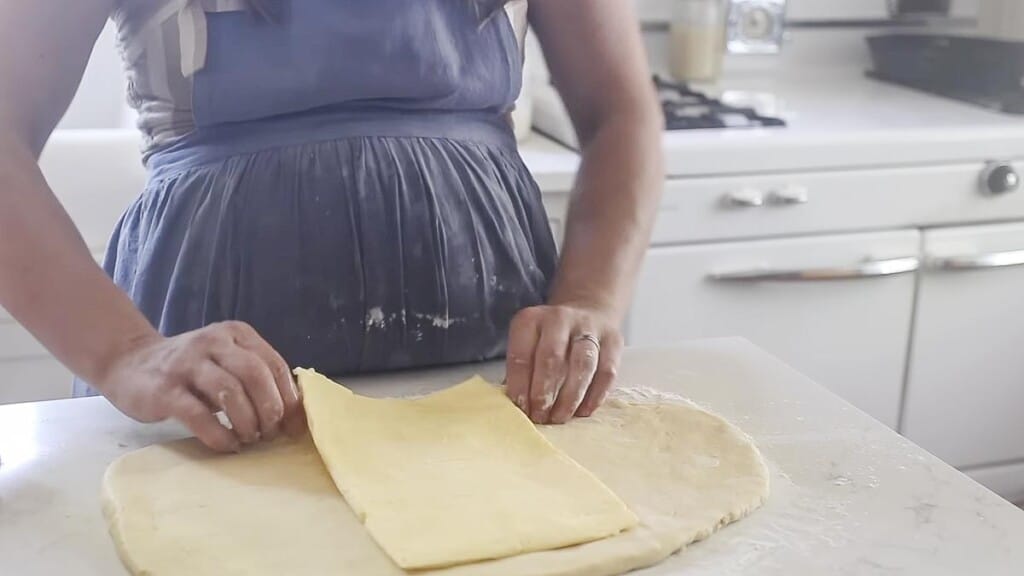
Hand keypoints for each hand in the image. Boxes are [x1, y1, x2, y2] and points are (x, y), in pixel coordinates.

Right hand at [96, 321, 304, 451]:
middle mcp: (213, 342)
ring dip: (247, 422)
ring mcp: (187, 364)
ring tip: (249, 439)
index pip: (275, 364)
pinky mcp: (165, 390)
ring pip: (230, 392)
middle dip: (270, 409)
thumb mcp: (226, 362)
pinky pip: (199, 415)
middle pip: (256, 375)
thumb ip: (256, 378)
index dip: (289, 398)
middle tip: (270, 433)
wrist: (129, 363)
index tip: (294, 426)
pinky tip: (228, 446)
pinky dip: (219, 435)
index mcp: (236, 334)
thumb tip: (295, 416)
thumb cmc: (191, 371)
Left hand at [504, 305, 622, 424]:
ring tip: (560, 417)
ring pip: (582, 364)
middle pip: (551, 357)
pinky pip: (606, 371)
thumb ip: (523, 371)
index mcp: (532, 319)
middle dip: (544, 392)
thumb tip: (518, 406)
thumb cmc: (551, 338)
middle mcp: (560, 318)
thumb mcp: (530, 343)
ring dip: (569, 397)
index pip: (521, 354)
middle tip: (540, 416)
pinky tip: (583, 411)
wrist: (589, 311)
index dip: (520, 385)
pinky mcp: (613, 341)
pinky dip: (595, 395)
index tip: (521, 408)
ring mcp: (589, 327)